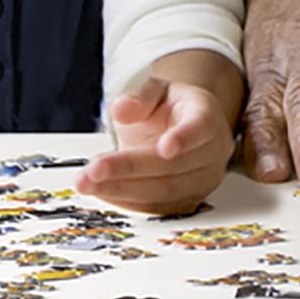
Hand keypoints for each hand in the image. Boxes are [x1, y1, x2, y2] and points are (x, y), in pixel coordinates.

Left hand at [77, 75, 235, 214]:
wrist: (180, 128)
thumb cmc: (169, 109)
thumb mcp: (155, 91)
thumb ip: (139, 98)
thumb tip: (121, 109)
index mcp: (206, 116)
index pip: (200, 128)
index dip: (184, 138)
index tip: (164, 148)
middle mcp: (212, 152)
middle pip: (174, 166)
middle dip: (130, 169)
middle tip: (95, 169)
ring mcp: (202, 180)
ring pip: (164, 192)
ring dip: (122, 189)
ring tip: (88, 183)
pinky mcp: (187, 201)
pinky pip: (157, 207)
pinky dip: (126, 201)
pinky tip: (101, 191)